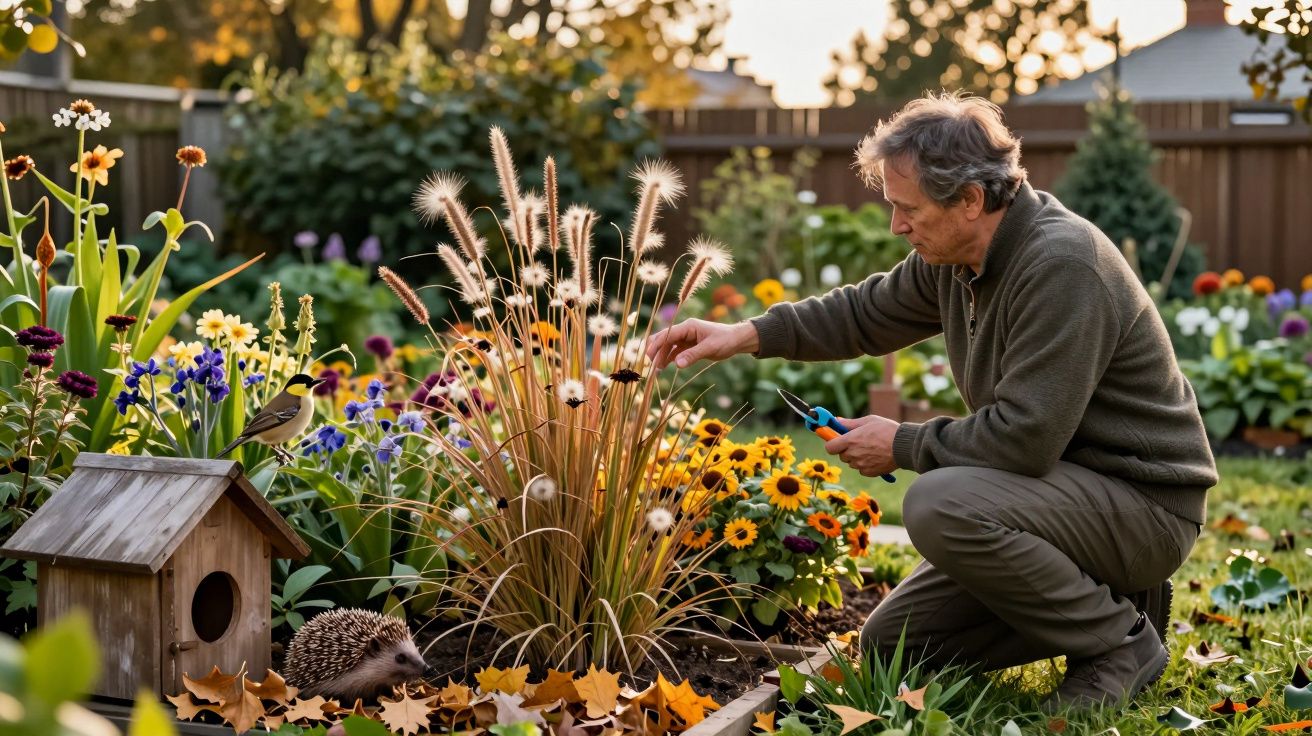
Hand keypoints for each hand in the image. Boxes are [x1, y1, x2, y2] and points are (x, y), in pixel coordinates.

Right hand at [645, 319, 759, 369]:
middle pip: (664, 339)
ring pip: (667, 346)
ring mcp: (686, 338)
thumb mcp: (710, 348)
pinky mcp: (689, 345)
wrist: (737, 340)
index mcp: (688, 326)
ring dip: (661, 355)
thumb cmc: (725, 340)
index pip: (667, 334)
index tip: (649, 357)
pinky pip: (674, 351)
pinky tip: (664, 367)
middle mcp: (684, 330)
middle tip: (651, 365)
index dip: (656, 345)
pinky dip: (668, 358)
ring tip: (657, 369)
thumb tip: (677, 364)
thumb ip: (693, 355)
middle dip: (656, 350)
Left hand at [824, 414, 899, 477]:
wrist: (904, 446)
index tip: (837, 440)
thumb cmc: (887, 430)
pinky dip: (866, 464)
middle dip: (847, 450)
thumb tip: (837, 421)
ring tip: (871, 448)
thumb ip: (850, 423)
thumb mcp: (868, 421)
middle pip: (841, 455)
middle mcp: (852, 454)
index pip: (829, 447)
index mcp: (850, 440)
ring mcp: (860, 465)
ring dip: (857, 457)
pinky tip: (876, 456)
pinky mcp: (869, 472)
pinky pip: (861, 469)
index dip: (832, 444)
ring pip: (852, 462)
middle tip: (859, 442)